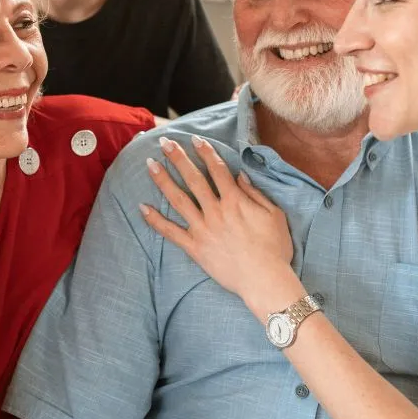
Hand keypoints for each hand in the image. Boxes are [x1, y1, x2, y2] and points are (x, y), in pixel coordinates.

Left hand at [139, 135, 292, 303]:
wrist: (264, 280)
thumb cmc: (274, 248)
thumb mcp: (274, 215)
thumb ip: (255, 193)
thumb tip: (240, 175)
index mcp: (235, 200)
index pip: (217, 169)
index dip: (205, 152)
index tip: (194, 139)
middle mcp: (215, 210)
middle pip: (193, 178)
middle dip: (178, 158)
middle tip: (164, 142)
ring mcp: (202, 229)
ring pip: (178, 200)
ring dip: (163, 181)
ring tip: (150, 165)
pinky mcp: (195, 248)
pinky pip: (171, 232)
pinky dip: (156, 221)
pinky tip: (143, 208)